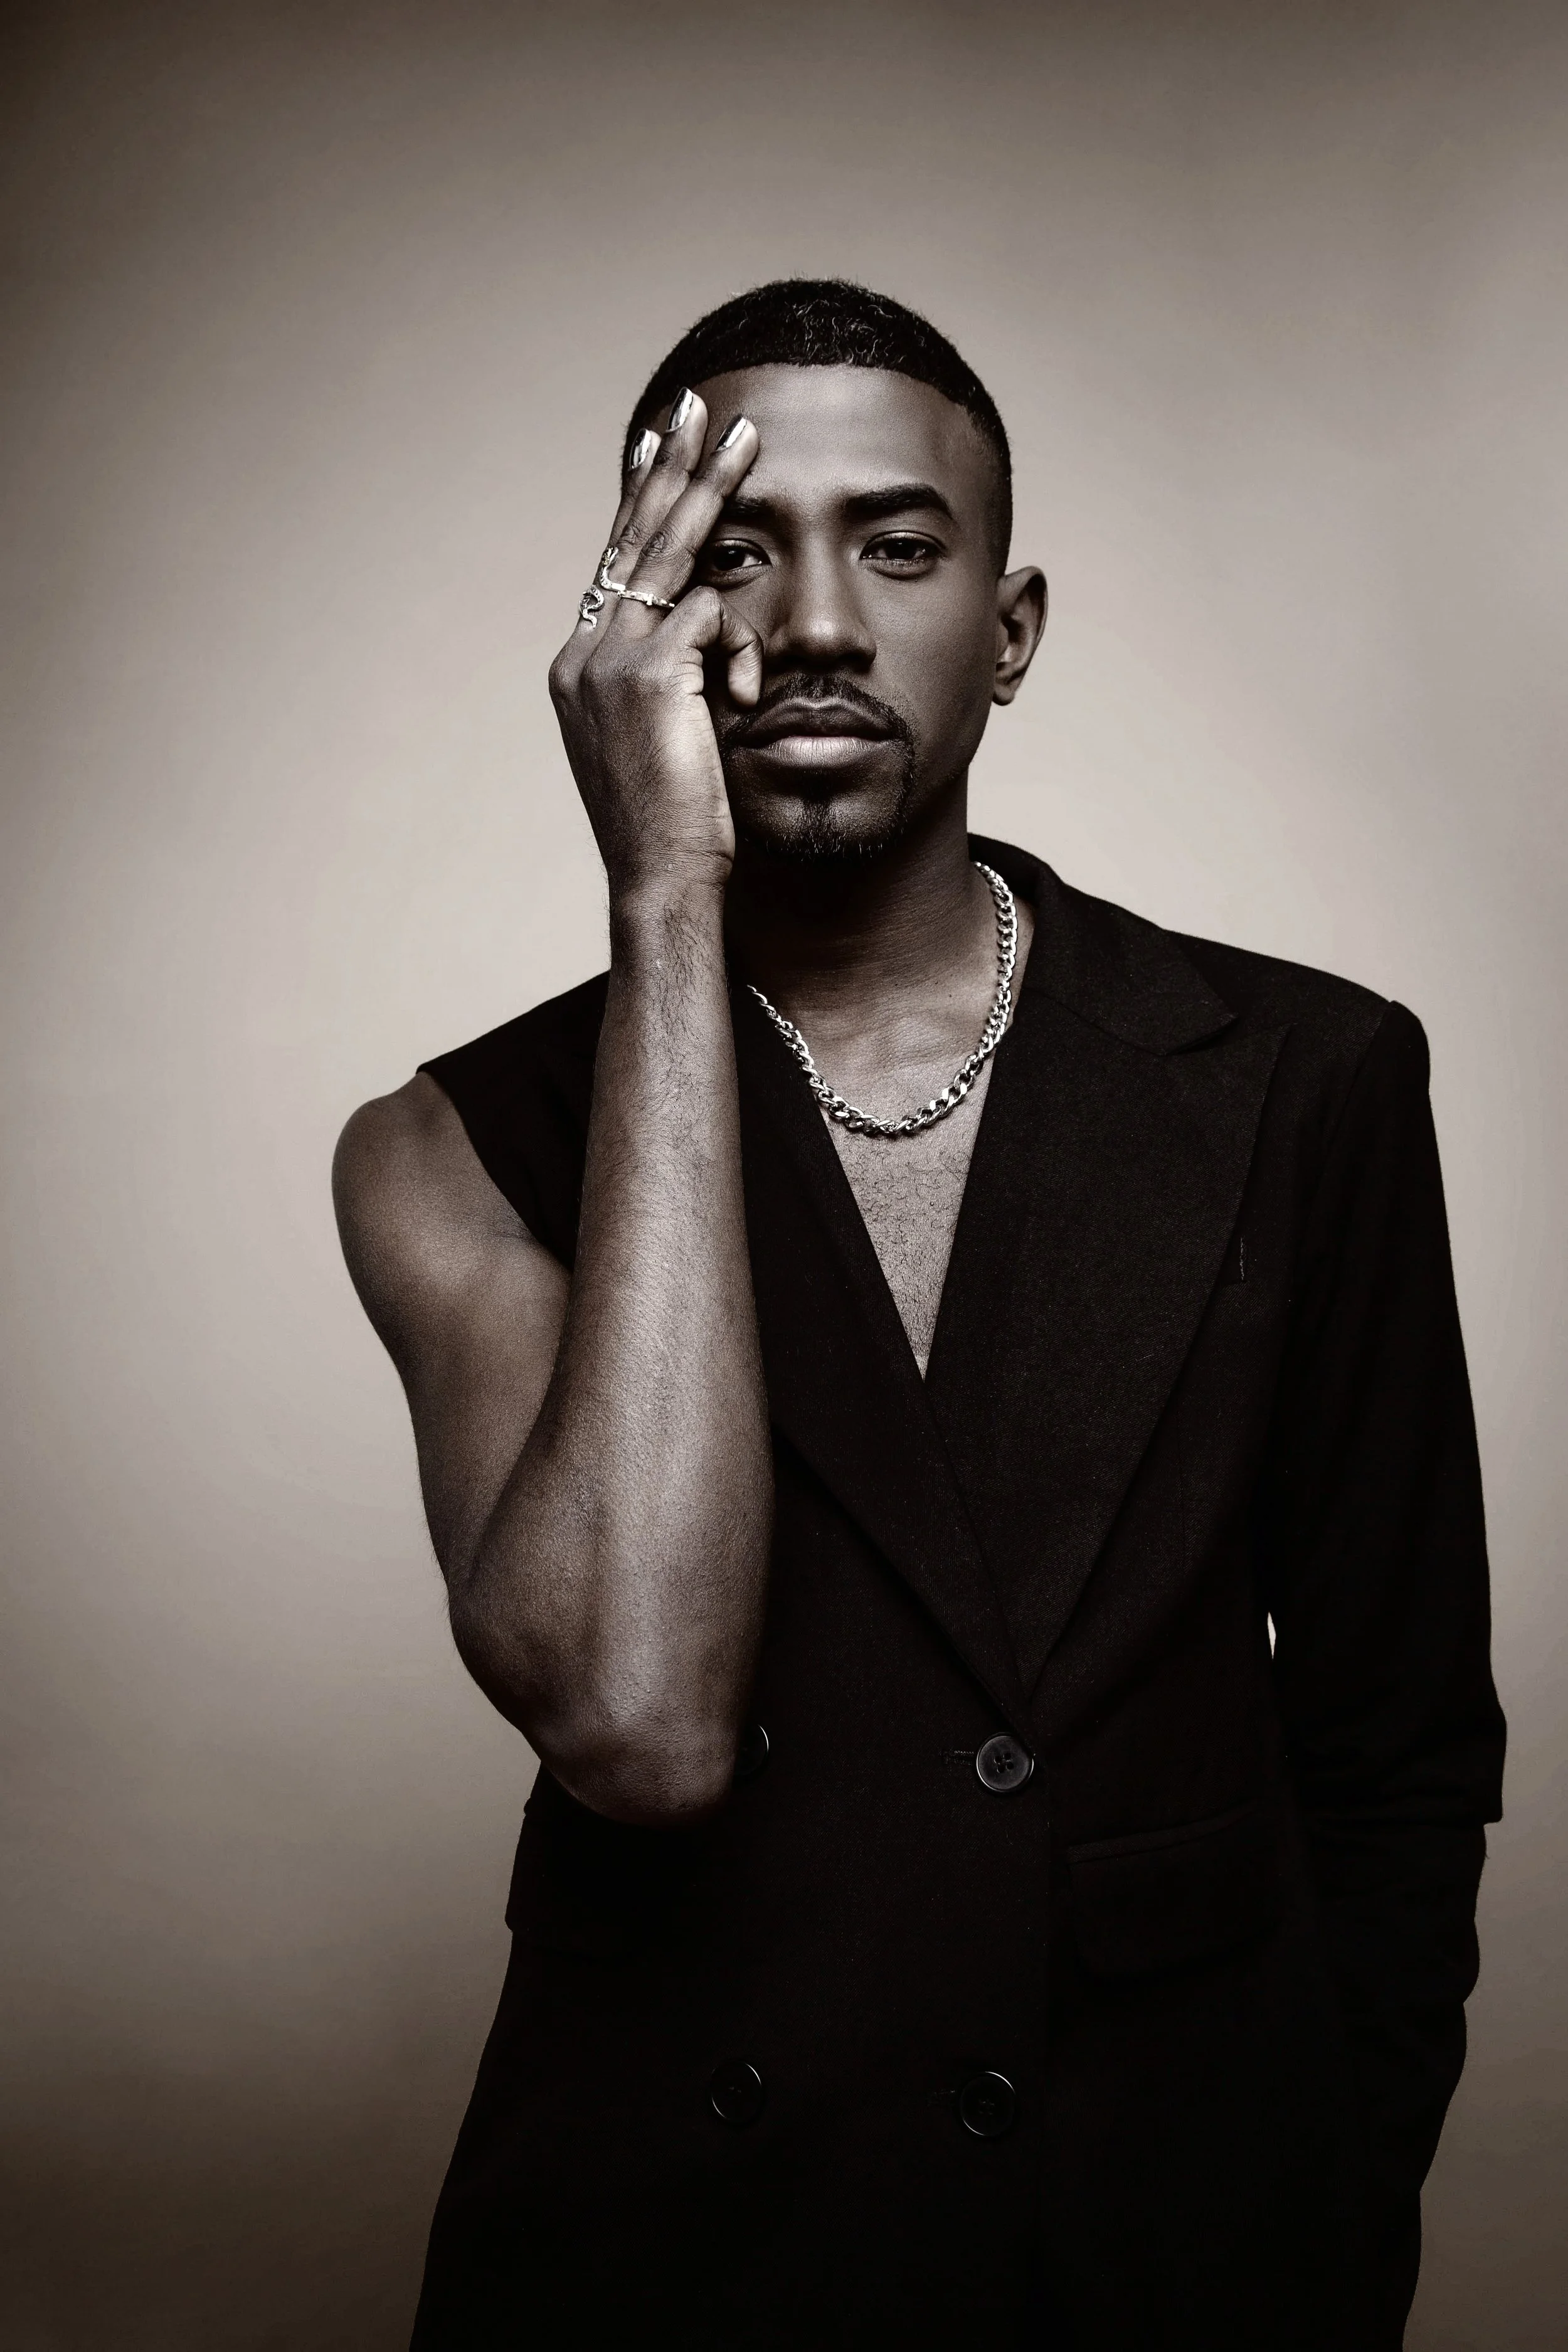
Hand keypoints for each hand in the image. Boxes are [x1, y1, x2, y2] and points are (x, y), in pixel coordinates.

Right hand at [549, 392, 761, 902]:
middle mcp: (583, 652)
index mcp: (580, 666)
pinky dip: (739, 648)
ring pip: (670, 553)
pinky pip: (708, 616)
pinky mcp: (648, 676)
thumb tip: (702, 630)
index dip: (639, 499)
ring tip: (746, 441)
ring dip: (711, 492)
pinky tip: (749, 694)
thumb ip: (672, 678)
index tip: (658, 446)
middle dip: (671, 466)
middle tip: (700, 407)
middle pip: (634, 536)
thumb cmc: (678, 826)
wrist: (662, 881)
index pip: (614, 561)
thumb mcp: (665, 738)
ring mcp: (608, 661)